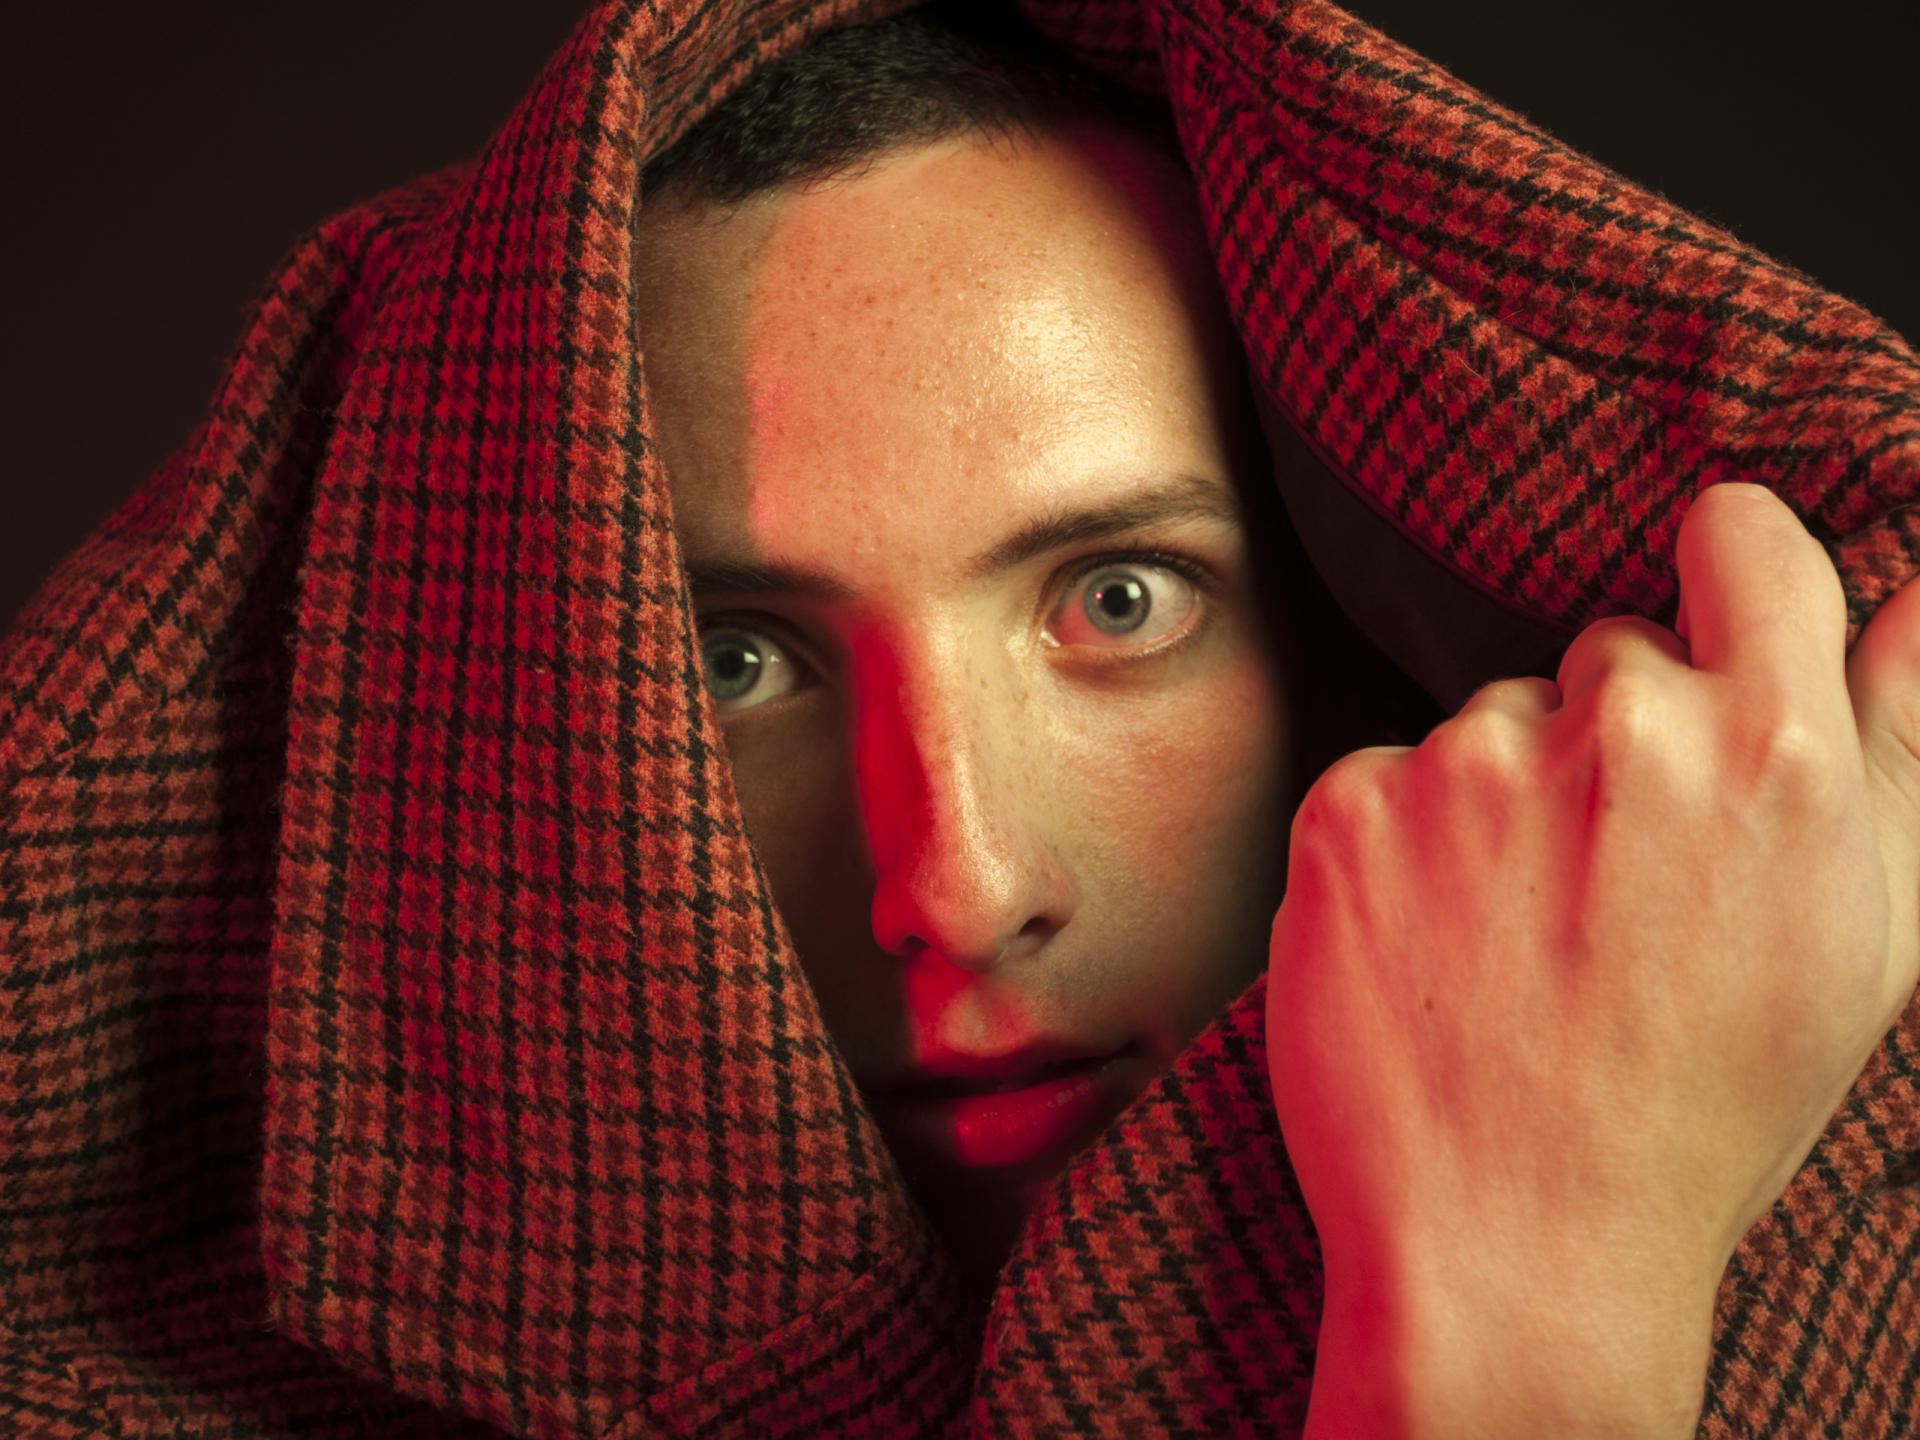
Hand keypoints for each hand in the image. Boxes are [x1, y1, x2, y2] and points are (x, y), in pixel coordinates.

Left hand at [1266, 484, 1919, 1436]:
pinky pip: (1389, 776)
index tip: (1711, 632)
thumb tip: (1916, 602)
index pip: (1745, 536)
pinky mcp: (1348, 808)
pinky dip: (1403, 845)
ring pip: (1493, 725)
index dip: (1729, 572)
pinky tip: (1433, 952)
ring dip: (1504, 804)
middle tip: (1615, 895)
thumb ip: (1900, 750)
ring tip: (1520, 947)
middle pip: (1613, 656)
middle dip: (1619, 745)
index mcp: (1777, 755)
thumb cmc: (1703, 1111)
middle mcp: (1624, 734)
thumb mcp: (1860, 944)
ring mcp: (1468, 767)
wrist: (1512, 1252)